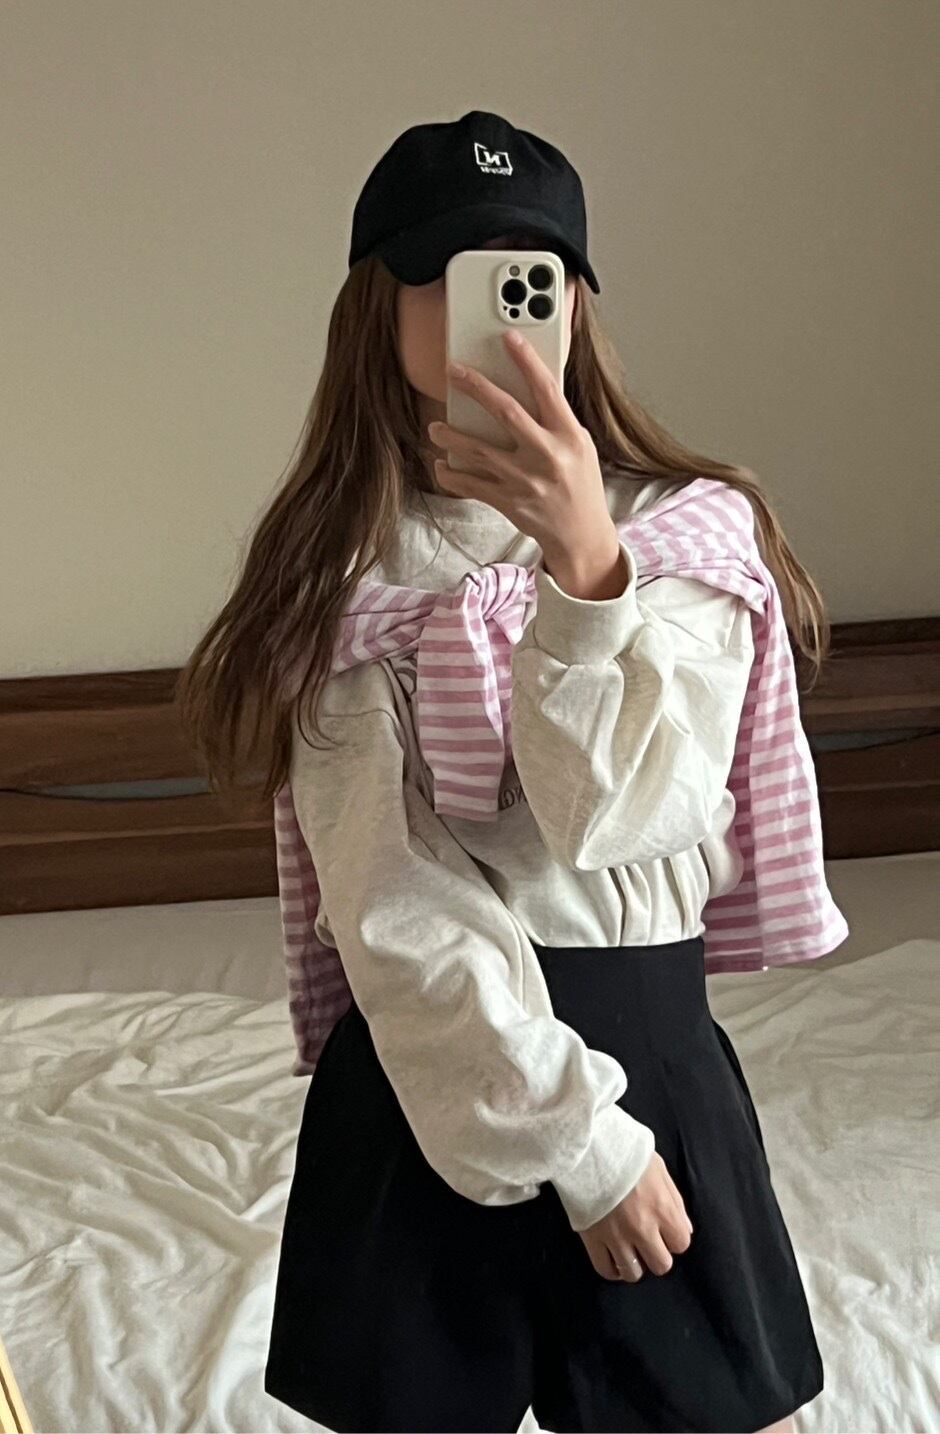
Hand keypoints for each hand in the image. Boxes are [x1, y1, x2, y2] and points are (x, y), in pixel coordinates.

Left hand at [426, 331, 618, 568]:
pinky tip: (442, 465)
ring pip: (478, 450)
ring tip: (436, 427)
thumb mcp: (581, 447)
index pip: (546, 389)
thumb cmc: (580, 485)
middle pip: (506, 411)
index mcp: (569, 436)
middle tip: (454, 372)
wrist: (581, 535)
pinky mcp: (508, 502)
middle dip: (476, 387)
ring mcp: (525, 480)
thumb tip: (528, 389)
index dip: (526, 361)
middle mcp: (547, 455)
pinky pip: (471, 484)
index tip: (509, 338)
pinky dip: (451, 474)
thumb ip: (557, 421)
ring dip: (451, 436)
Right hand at [577, 1151, 693, 1282]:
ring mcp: (616, 1237)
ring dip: (635, 1265)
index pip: (681, 1243)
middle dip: (657, 1254)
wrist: (587, 1145)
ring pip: (633, 1273)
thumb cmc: (625, 1151)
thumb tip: (685, 1229)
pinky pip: (605, 1269)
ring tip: (629, 1251)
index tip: (665, 1230)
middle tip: (647, 1241)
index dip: (674, 1238)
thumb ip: (675, 1201)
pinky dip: (612, 1269)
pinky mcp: (592, 1239)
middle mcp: (642, 1229)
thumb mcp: (659, 1168)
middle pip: (661, 1265)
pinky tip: (614, 1260)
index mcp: (662, 1209)